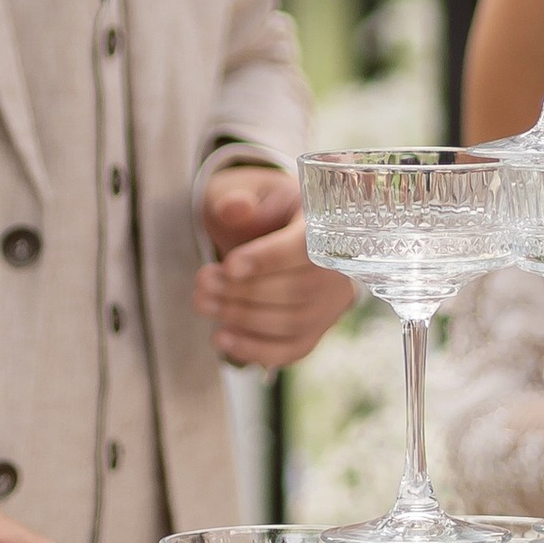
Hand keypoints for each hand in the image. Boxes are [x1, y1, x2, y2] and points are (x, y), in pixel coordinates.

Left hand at [192, 166, 353, 371]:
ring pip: (292, 322)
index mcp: (328, 224)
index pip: (308, 248)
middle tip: (202, 282)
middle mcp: (341, 268)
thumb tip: (236, 207)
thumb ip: (240, 198)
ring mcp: (331, 303)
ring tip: (203, 303)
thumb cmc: (264, 210)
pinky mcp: (317, 330)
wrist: (275, 231)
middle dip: (243, 291)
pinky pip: (291, 350)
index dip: (269, 259)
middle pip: (298, 290)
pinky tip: (220, 338)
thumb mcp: (251, 192)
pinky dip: (254, 349)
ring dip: (242, 318)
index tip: (230, 265)